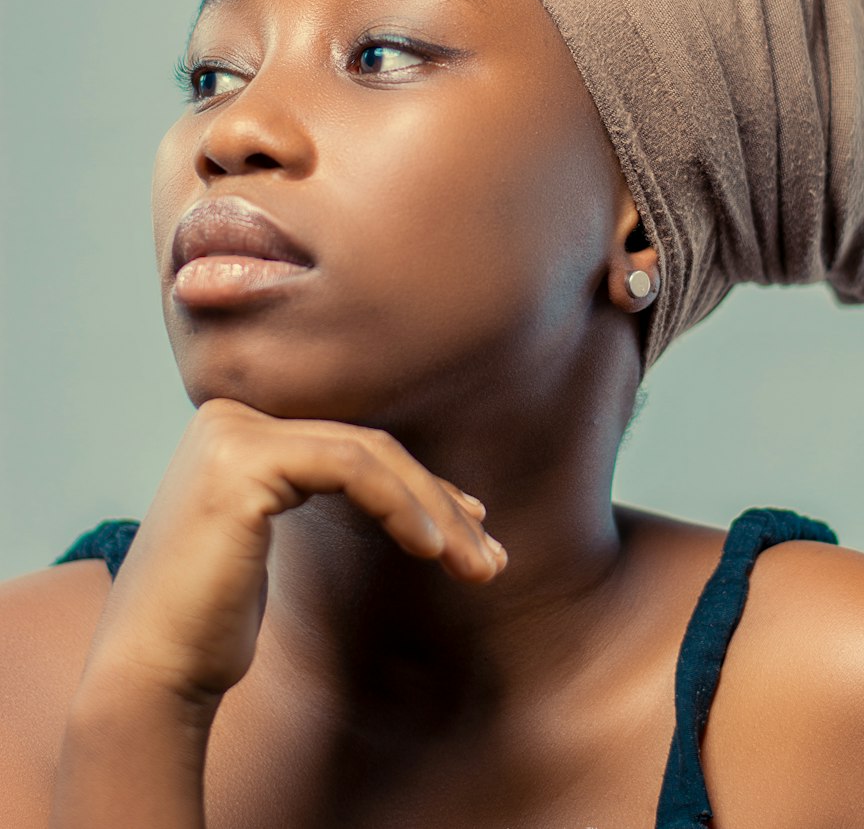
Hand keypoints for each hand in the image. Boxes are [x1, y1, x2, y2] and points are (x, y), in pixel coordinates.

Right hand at [78, 398, 505, 709]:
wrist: (152, 672)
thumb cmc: (212, 620)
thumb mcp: (270, 539)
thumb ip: (317, 489)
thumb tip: (413, 481)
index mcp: (234, 425)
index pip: (351, 444)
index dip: (420, 485)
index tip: (472, 527)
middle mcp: (228, 415)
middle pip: (366, 446)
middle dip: (439, 501)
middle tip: (489, 558)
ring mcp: (233, 432)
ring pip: (369, 454)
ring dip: (437, 510)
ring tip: (479, 564)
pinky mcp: (244, 460)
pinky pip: (351, 469)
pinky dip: (404, 506)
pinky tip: (434, 548)